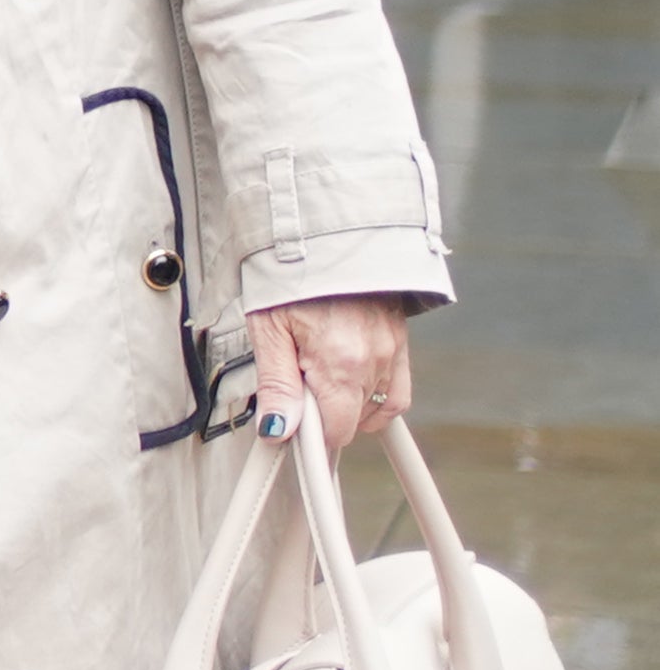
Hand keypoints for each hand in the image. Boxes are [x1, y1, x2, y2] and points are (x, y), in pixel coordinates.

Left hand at [249, 293, 411, 451]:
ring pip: (375, 407)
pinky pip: (396, 390)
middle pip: (354, 421)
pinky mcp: (401, 341)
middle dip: (325, 412)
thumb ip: (276, 384)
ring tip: (319, 373)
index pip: (335, 431)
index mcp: (339, 362)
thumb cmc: (290, 278)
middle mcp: (373, 360)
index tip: (292, 424)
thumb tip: (278, 428)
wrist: (324, 236)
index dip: (310, 434)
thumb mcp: (268, 330)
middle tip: (299, 382)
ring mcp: (392, 352)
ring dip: (348, 402)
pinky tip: (350, 382)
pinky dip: (376, 396)